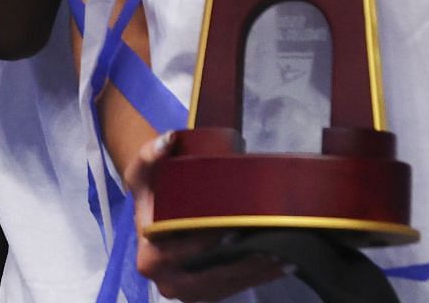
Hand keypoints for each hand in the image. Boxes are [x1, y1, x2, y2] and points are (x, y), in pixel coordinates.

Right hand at [129, 133, 285, 298]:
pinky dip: (257, 277)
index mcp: (149, 257)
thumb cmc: (152, 187)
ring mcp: (187, 292)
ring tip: (284, 253)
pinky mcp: (205, 293)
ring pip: (226, 285)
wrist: (155, 206)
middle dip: (242, 262)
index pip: (183, 252)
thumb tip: (169, 140)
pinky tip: (280, 263)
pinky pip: (233, 289)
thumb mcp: (144, 168)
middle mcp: (167, 281)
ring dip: (256, 272)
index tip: (232, 225)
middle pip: (211, 275)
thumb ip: (150, 152)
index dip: (209, 241)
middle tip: (271, 244)